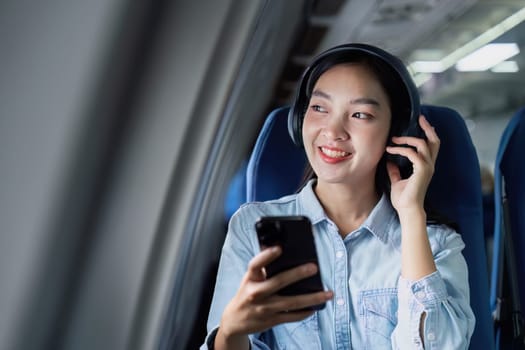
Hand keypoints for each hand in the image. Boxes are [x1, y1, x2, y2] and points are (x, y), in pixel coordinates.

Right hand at [217, 246, 332, 343]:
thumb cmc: (247, 292)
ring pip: (291, 302)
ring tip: (328, 293)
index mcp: (250, 278)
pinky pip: (292, 316)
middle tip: (314, 267)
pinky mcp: (271, 320)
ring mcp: (264, 308)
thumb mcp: (250, 278)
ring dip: (312, 298)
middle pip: (278, 282)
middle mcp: (256, 293)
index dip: (266, 256)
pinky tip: (317, 306)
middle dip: (297, 274)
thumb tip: (275, 244)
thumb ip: (262, 265)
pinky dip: (305, 312)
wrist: (234, 319)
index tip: (279, 247)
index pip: (256, 264)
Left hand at [385, 115, 439, 213]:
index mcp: (426, 166)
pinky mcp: (422, 170)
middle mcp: (429, 165)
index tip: (421, 123)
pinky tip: (390, 151)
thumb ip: (395, 170)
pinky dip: (401, 150)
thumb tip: (389, 161)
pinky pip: (412, 153)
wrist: (407, 210)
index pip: (432, 146)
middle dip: (428, 128)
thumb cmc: (403, 198)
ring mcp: (427, 167)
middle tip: (420, 118)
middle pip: (435, 141)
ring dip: (407, 139)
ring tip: (393, 140)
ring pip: (423, 144)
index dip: (428, 133)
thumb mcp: (397, 181)